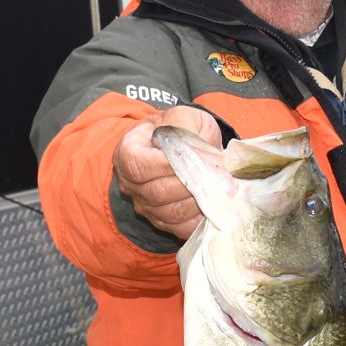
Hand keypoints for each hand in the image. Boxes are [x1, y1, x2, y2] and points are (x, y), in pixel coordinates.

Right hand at [113, 104, 222, 240]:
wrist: (184, 145)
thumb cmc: (180, 129)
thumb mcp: (183, 116)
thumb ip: (186, 128)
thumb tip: (199, 153)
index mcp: (128, 152)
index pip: (139, 165)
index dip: (166, 165)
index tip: (191, 158)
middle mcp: (130, 183)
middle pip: (157, 193)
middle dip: (191, 184)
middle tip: (216, 173)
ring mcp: (145, 205)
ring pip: (172, 213)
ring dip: (199, 201)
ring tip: (217, 186)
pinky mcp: (162, 221)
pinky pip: (181, 228)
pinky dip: (200, 219)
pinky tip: (213, 203)